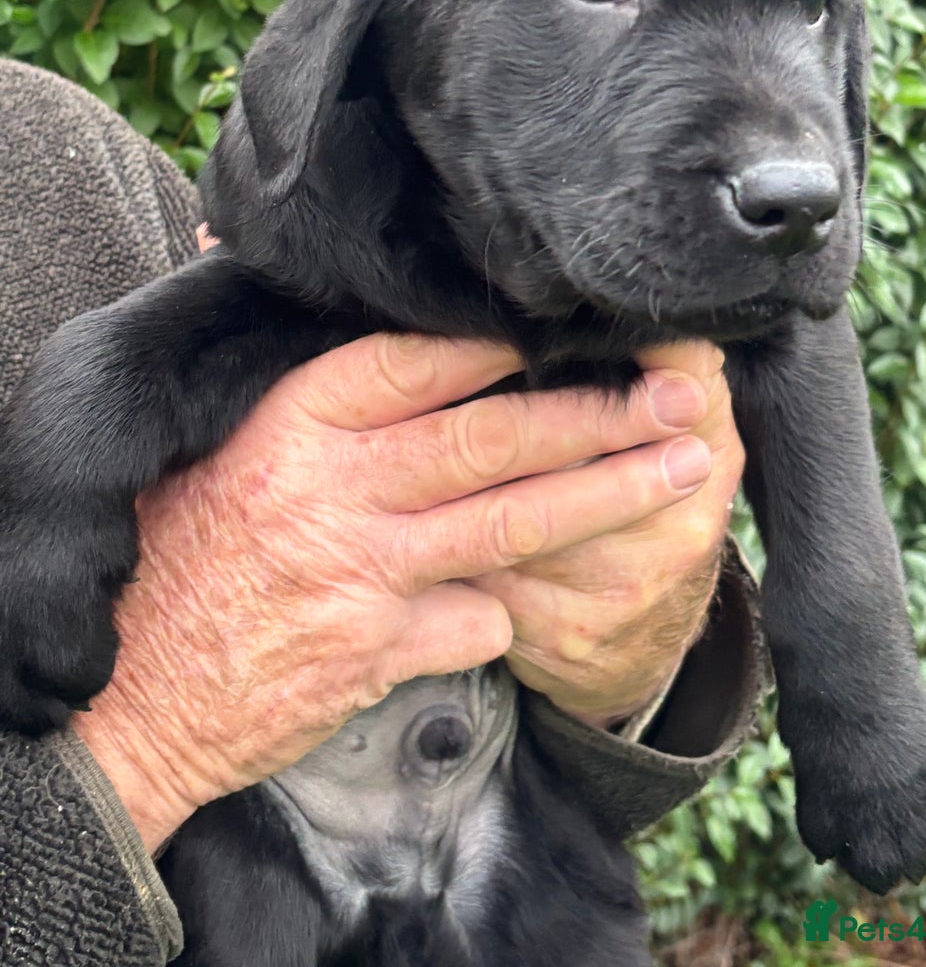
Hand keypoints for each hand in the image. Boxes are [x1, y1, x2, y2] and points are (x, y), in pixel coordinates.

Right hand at [73, 333, 714, 851]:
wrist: (134, 698)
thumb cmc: (181, 557)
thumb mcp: (227, 453)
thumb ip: (318, 409)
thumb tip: (413, 349)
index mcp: (294, 426)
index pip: (419, 364)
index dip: (504, 347)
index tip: (571, 335)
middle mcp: (335, 490)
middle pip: (494, 440)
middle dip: (600, 417)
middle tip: (679, 395)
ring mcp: (361, 574)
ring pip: (513, 523)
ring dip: (610, 494)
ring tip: (684, 466)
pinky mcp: (377, 653)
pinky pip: (479, 621)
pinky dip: (511, 613)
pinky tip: (526, 607)